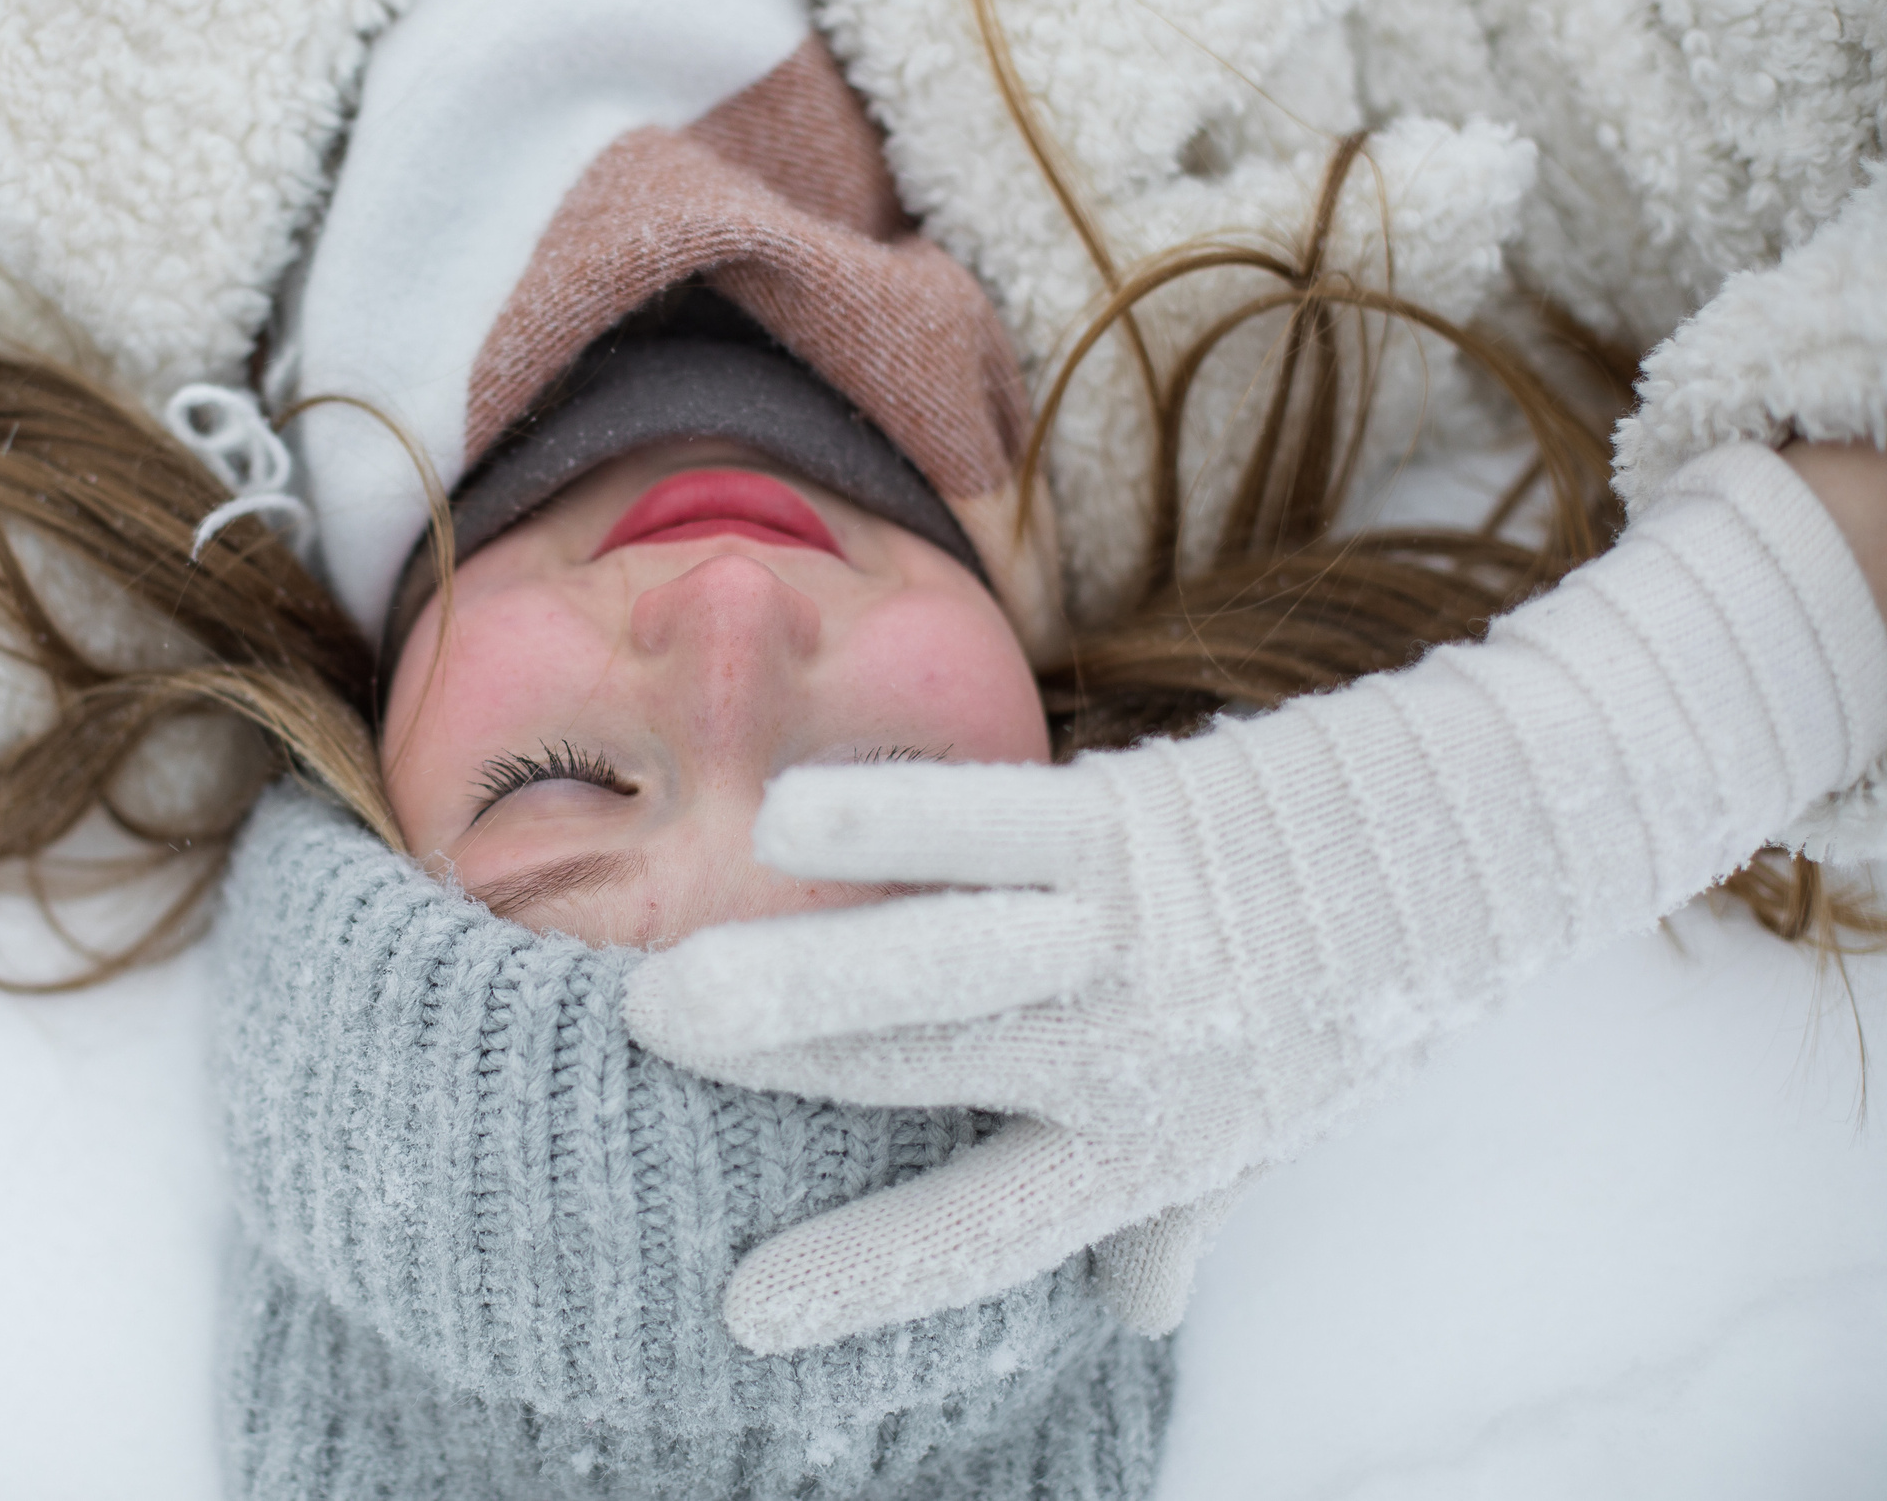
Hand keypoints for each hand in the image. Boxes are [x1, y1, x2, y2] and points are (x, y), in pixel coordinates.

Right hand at [626, 443, 1886, 1351]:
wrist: (1489, 842)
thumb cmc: (1356, 993)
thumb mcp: (1271, 1124)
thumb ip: (1181, 1213)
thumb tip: (1140, 1317)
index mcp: (1155, 1143)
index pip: (991, 1229)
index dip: (871, 1277)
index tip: (743, 1312)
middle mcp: (1134, 1056)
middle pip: (932, 1075)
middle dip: (788, 1076)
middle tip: (651, 1053)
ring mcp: (1132, 936)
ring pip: (944, 967)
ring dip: (807, 980)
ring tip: (673, 992)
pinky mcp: (1139, 821)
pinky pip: (996, 827)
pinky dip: (893, 825)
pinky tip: (786, 824)